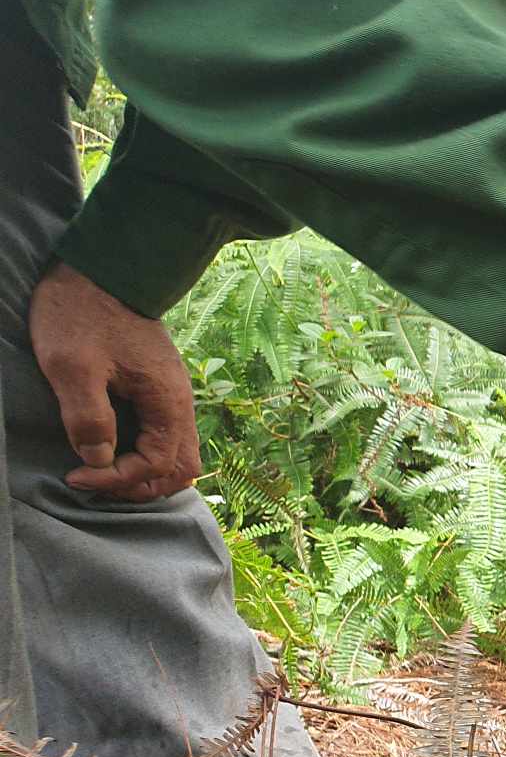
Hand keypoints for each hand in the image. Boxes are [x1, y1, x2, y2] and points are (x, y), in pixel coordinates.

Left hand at [26, 262, 201, 500]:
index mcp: (166, 401)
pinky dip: (143, 454)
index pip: (158, 464)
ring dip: (144, 473)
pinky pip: (164, 436)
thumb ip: (87, 417)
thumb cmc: (82, 314)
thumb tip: (97, 459)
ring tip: (103, 472)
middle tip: (95, 481)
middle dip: (140, 486)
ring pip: (176, 455)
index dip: (118, 479)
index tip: (76, 474)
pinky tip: (111, 447)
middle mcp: (178, 403)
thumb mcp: (73, 367)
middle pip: (181, 469)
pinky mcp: (158, 388)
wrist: (101, 270)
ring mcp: (171, 396)